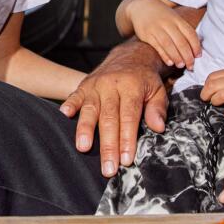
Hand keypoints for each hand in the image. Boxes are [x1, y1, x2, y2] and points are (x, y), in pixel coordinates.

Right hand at [60, 40, 168, 177]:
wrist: (130, 56)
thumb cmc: (145, 80)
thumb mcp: (158, 90)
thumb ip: (157, 108)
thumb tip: (158, 127)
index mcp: (132, 87)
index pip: (129, 117)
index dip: (127, 139)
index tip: (126, 160)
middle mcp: (112, 86)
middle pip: (109, 118)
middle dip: (108, 145)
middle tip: (108, 168)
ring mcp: (96, 85)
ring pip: (90, 110)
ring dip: (85, 130)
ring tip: (83, 148)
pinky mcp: (84, 85)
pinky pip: (75, 95)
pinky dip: (69, 105)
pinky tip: (64, 115)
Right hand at [123, 0, 201, 69]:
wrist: (142, 6)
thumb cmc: (162, 16)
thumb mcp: (174, 18)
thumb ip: (184, 30)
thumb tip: (197, 46)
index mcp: (177, 19)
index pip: (190, 33)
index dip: (196, 46)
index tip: (198, 56)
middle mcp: (167, 23)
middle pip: (181, 41)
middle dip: (187, 56)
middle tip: (191, 66)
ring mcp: (156, 28)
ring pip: (169, 45)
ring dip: (177, 57)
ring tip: (181, 66)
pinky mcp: (146, 34)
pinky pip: (157, 46)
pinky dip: (164, 55)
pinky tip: (170, 63)